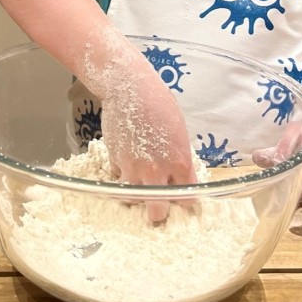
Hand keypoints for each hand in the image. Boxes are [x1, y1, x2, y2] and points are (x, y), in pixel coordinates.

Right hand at [100, 64, 195, 222]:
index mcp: (179, 163)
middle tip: (158, 204)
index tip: (182, 199)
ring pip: (133, 199)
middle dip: (158, 212)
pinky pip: (120, 177)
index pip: (187, 199)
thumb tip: (177, 175)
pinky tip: (127, 161)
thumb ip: (179, 159)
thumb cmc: (159, 104)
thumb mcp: (179, 132)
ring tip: (139, 184)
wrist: (130, 89)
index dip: (185, 202)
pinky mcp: (115, 161)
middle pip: (157, 212)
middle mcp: (156, 171)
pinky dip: (123, 174)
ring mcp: (133, 168)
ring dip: (137, 194)